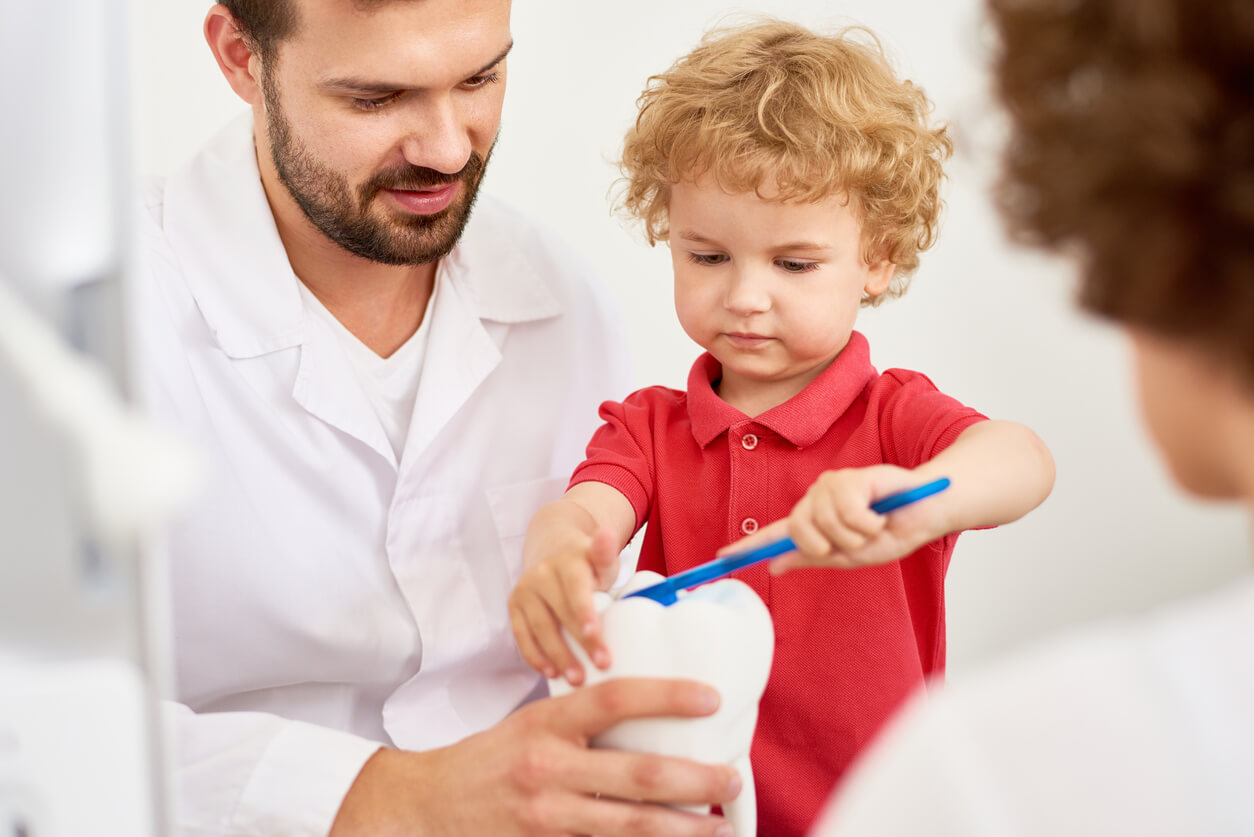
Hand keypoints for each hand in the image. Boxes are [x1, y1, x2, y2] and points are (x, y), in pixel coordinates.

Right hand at [329, 679, 740, 836]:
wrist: (426, 806)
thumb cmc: (489, 759)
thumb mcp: (531, 723)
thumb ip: (582, 722)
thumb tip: (651, 715)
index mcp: (547, 723)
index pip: (614, 698)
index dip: (666, 696)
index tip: (711, 698)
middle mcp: (548, 768)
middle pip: (638, 774)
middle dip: (695, 779)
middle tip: (731, 778)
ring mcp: (547, 816)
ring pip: (630, 825)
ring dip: (682, 827)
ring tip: (717, 824)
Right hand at [509, 526, 620, 684]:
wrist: (553, 552)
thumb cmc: (586, 564)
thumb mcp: (600, 557)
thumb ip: (605, 552)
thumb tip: (608, 535)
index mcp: (568, 561)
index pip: (575, 588)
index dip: (583, 612)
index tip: (595, 634)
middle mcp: (542, 574)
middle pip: (560, 612)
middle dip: (581, 642)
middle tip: (601, 665)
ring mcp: (525, 590)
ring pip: (540, 628)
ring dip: (558, 656)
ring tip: (577, 679)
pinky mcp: (514, 605)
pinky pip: (522, 635)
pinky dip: (535, 656)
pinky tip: (551, 672)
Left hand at [721, 465, 944, 572]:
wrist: (928, 512)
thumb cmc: (893, 531)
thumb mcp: (852, 555)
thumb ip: (813, 557)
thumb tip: (774, 565)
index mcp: (815, 522)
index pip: (776, 535)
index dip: (749, 546)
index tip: (723, 556)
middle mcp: (816, 500)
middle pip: (798, 531)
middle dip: (829, 546)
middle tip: (857, 540)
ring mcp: (831, 485)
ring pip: (824, 523)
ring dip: (856, 534)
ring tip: (875, 524)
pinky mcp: (850, 476)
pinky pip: (847, 510)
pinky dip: (868, 521)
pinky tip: (881, 512)